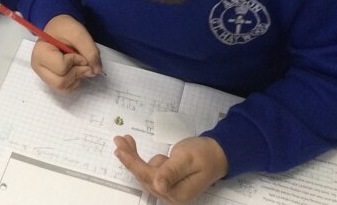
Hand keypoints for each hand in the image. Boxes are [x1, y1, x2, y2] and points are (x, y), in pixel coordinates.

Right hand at [30, 14, 103, 92]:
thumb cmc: (65, 28)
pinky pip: (65, 89)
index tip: (79, 52)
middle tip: (83, 61)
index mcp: (40, 53)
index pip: (61, 67)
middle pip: (61, 82)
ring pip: (63, 88)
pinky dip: (75, 82)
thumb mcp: (79, 33)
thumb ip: (90, 51)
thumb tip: (96, 71)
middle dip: (77, 73)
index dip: (76, 61)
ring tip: (78, 64)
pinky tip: (75, 69)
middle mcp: (38, 67)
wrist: (59, 27)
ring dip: (77, 78)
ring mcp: (43, 75)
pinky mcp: (50, 80)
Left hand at [114, 135, 228, 203]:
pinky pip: (148, 170)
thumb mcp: (188, 159)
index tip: (120, 150)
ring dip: (133, 156)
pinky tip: (137, 148)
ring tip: (127, 140)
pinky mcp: (166, 183)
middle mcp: (171, 196)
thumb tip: (159, 186)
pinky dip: (141, 159)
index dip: (132, 163)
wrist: (217, 154)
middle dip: (130, 157)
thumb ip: (172, 171)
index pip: (148, 178)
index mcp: (177, 193)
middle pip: (143, 175)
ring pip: (144, 172)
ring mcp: (168, 190)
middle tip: (119, 140)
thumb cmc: (204, 154)